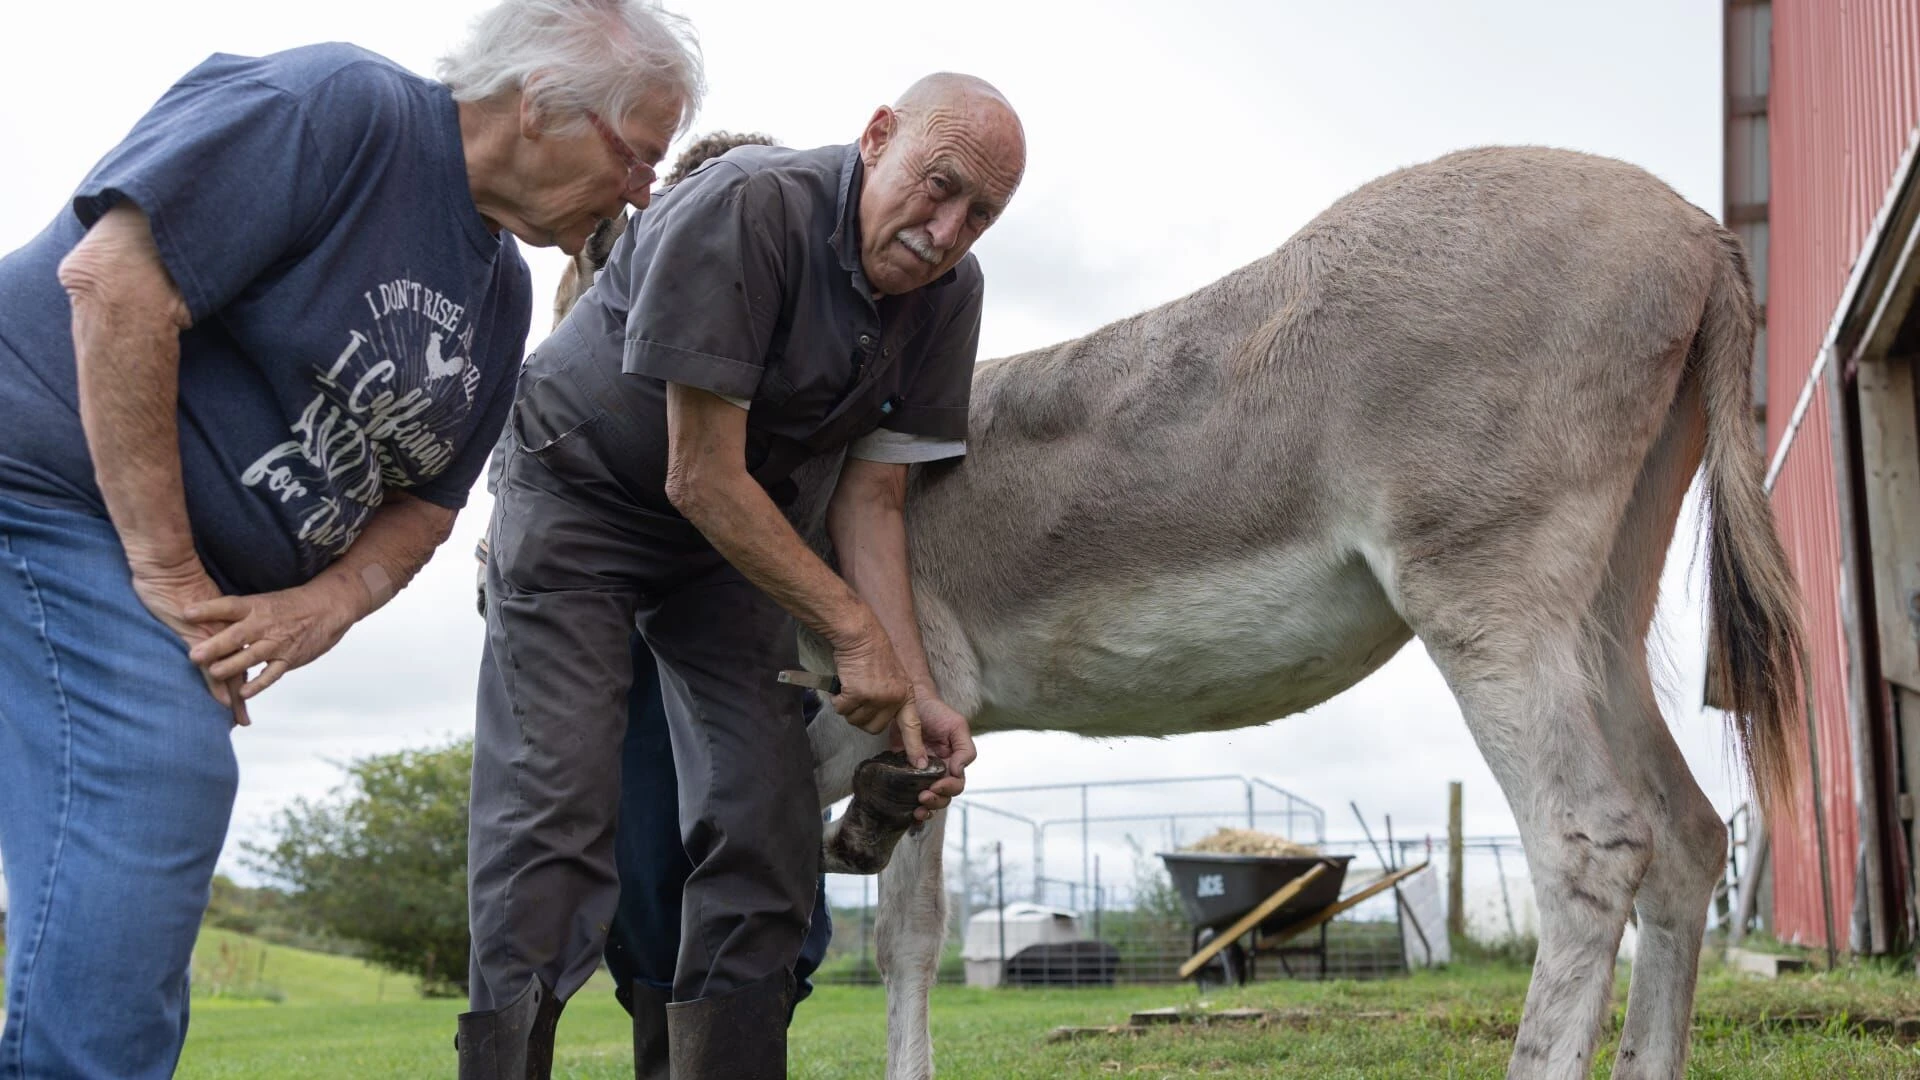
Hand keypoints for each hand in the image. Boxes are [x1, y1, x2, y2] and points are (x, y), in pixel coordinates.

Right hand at [129, 559, 250, 724]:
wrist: (169, 567)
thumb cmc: (176, 581)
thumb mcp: (196, 603)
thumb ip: (202, 619)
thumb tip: (200, 629)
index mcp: (227, 625)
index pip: (240, 655)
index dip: (245, 675)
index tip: (249, 695)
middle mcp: (225, 632)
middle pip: (238, 669)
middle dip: (241, 695)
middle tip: (244, 719)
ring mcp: (213, 637)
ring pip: (228, 672)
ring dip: (233, 697)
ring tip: (239, 719)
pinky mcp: (198, 638)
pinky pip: (210, 666)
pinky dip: (217, 686)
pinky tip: (223, 702)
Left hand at [185, 576, 359, 699]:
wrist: (330, 607)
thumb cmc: (290, 605)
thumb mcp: (262, 601)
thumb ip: (235, 613)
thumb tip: (197, 616)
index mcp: (256, 606)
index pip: (228, 606)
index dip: (208, 610)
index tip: (186, 613)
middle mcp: (265, 624)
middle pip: (237, 635)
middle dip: (216, 646)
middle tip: (194, 655)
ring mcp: (278, 643)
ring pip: (252, 656)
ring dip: (233, 666)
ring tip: (213, 673)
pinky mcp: (289, 658)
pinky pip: (272, 673)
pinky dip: (259, 684)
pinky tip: (244, 693)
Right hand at [829, 618, 921, 761]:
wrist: (861, 635)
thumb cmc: (873, 654)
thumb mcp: (893, 677)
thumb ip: (891, 699)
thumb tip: (880, 720)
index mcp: (906, 696)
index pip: (913, 727)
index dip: (915, 748)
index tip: (920, 765)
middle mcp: (894, 699)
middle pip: (874, 728)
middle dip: (862, 716)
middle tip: (859, 695)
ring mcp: (876, 698)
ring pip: (856, 720)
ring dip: (849, 707)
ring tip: (853, 686)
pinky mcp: (858, 694)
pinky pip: (842, 710)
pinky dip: (838, 700)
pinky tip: (844, 684)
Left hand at [895, 692, 974, 821]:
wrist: (909, 700)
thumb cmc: (936, 711)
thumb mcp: (956, 725)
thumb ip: (965, 749)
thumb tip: (958, 771)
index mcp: (954, 762)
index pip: (956, 783)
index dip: (948, 788)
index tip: (936, 785)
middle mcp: (939, 770)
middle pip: (943, 796)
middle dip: (936, 801)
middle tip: (923, 797)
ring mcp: (921, 773)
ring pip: (928, 799)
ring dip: (925, 808)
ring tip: (917, 809)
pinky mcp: (903, 772)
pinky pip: (907, 793)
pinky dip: (908, 805)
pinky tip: (907, 810)